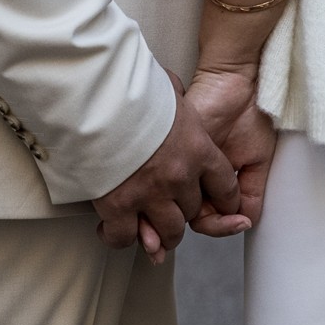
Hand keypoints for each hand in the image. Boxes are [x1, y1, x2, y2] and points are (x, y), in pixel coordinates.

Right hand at [92, 71, 242, 261]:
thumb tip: (172, 89)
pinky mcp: (118, 205)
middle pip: (194, 212)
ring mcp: (150, 193)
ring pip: (169, 232)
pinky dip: (120, 237)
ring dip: (161, 233)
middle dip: (184, 211)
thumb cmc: (131, 87)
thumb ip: (177, 97)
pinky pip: (125, 237)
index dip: (225, 200)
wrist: (98, 95)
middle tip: (171, 207)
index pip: (225, 186)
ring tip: (150, 227)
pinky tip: (113, 228)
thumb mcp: (166, 87)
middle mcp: (179, 177)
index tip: (220, 204)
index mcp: (197, 148)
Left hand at [183, 63, 276, 232]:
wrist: (241, 85)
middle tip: (233, 221)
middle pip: (190, 215)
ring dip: (197, 215)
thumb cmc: (249, 116)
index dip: (222, 226)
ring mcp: (182, 164)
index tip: (240, 223)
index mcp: (209, 180)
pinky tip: (210, 196)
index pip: (208, 215)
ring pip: (179, 203)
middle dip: (212, 226)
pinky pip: (175, 180)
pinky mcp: (175, 150)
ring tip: (222, 215)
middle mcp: (193, 175)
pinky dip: (187, 194)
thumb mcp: (256, 161)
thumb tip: (244, 222)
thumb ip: (249, 194)